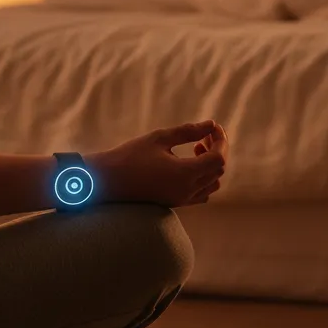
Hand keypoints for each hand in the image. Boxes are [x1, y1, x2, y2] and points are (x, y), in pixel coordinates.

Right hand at [86, 120, 227, 207]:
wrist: (107, 181)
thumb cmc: (130, 156)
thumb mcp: (159, 138)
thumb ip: (188, 131)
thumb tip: (210, 124)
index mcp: (185, 174)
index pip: (219, 158)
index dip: (221, 140)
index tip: (213, 127)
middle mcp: (187, 190)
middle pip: (218, 170)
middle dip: (217, 149)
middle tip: (205, 133)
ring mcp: (182, 199)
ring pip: (213, 184)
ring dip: (211, 165)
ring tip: (197, 148)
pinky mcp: (175, 203)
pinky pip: (202, 193)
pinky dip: (204, 178)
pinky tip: (189, 164)